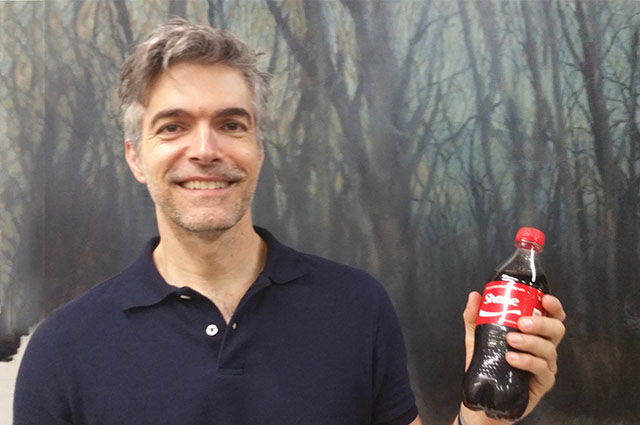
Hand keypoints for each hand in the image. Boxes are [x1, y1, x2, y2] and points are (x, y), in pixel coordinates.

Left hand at [460, 292, 565, 423]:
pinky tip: (512, 359)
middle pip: (556, 330)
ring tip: (510, 340)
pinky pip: (542, 369)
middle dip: (541, 323)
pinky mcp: (543, 382)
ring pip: (549, 349)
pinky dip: (527, 361)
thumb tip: (474, 296)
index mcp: (534, 332)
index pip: (552, 316)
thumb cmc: (488, 362)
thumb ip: (475, 317)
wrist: (485, 393)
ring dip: (530, 342)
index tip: (544, 299)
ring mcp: (546, 364)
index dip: (554, 306)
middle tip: (521, 322)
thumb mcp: (478, 337)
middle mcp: (544, 346)